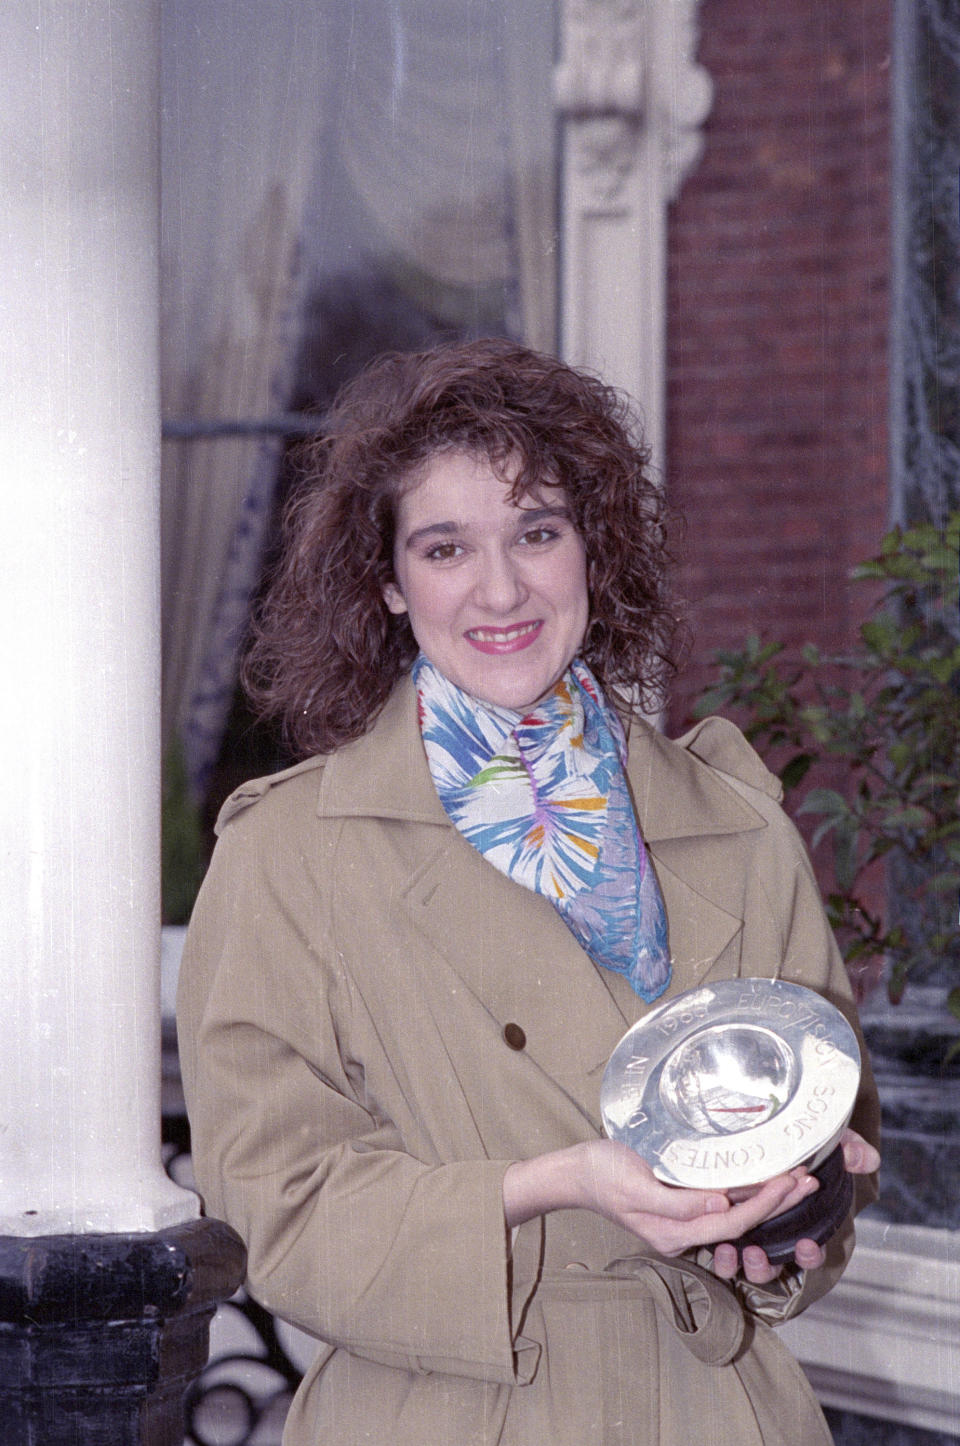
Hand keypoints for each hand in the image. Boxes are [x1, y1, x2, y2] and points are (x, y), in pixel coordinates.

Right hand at [503, 1138, 814, 1257]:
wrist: (575, 1173)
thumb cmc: (601, 1173)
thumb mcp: (635, 1184)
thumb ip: (677, 1201)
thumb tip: (721, 1205)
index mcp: (674, 1232)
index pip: (731, 1221)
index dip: (764, 1203)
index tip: (789, 1180)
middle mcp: (683, 1233)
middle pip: (740, 1221)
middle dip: (777, 1202)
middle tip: (808, 1178)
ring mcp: (683, 1222)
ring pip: (735, 1213)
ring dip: (768, 1196)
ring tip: (797, 1177)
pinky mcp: (681, 1206)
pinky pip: (722, 1204)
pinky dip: (747, 1190)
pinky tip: (763, 1176)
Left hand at [711, 1127, 880, 1283]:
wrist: (756, 1125)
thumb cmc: (795, 1138)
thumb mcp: (822, 1140)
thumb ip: (846, 1149)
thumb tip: (867, 1159)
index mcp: (800, 1220)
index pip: (810, 1252)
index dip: (810, 1255)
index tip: (806, 1244)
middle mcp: (774, 1233)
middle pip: (774, 1263)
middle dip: (767, 1264)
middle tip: (757, 1251)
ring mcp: (748, 1233)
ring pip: (749, 1267)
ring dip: (744, 1265)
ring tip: (739, 1251)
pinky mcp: (723, 1227)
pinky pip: (724, 1257)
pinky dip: (723, 1259)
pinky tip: (720, 1246)